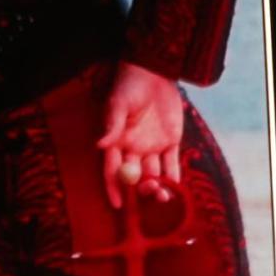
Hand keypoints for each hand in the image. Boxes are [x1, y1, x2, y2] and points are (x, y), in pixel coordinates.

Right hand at [97, 61, 183, 208]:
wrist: (155, 71)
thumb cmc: (129, 86)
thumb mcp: (118, 104)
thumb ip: (111, 125)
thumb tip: (99, 146)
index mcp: (116, 143)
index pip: (112, 171)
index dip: (114, 188)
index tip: (118, 205)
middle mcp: (132, 149)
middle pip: (135, 177)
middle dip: (142, 189)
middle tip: (151, 192)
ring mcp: (152, 147)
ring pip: (154, 174)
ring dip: (158, 187)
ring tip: (164, 195)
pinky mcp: (170, 142)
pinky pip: (172, 164)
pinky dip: (174, 176)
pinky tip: (176, 186)